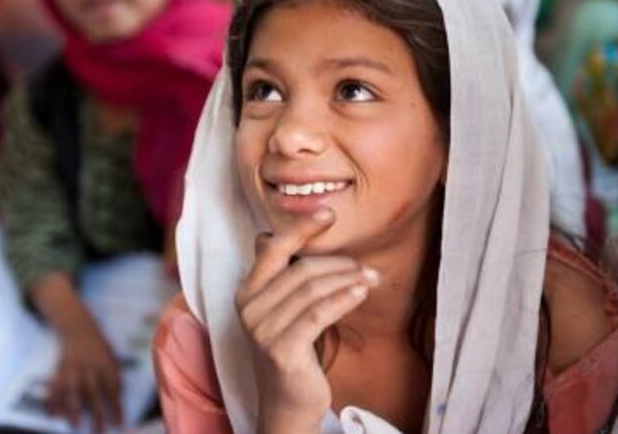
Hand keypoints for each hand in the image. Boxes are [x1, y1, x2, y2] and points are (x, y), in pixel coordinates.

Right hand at [49, 316, 122, 432]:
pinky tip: (53, 414)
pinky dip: (53, 400)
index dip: (116, 406)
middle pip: (92, 392)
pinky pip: (55, 386)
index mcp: (106, 362)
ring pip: (72, 390)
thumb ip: (115, 376)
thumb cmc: (99, 347)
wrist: (78, 327)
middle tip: (99, 430)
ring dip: (73, 409)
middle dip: (96, 413)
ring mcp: (72, 366)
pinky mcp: (59, 367)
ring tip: (75, 425)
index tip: (118, 423)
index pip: (112, 387)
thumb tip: (118, 399)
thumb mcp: (112, 357)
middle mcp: (89, 365)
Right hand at [235, 208, 378, 433]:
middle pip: (300, 269)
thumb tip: (304, 239)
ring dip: (347, 280)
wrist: (288, 404)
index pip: (272, 248)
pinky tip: (360, 293)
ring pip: (312, 290)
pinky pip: (318, 314)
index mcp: (247, 292)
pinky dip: (343, 299)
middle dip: (338, 264)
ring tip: (370, 278)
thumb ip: (288, 278)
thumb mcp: (284, 310)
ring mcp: (262, 330)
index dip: (301, 228)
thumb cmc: (293, 350)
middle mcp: (249, 308)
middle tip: (364, 266)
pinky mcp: (281, 350)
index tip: (329, 213)